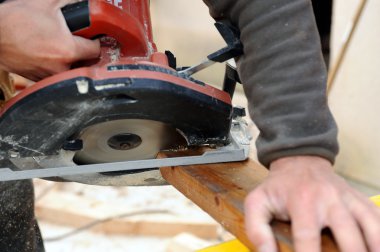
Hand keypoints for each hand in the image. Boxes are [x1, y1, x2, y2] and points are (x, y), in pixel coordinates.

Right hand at [0, 0, 99, 80]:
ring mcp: (49, 76)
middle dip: (83, 51)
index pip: (96, 50)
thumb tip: (85, 2)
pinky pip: (55, 73)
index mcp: (68, 50)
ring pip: (70, 69)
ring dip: (69, 59)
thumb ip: (71, 1)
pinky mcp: (38, 79)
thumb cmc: (15, 20)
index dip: (95, 40)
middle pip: (85, 62)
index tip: (91, 36)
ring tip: (58, 45)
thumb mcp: (47, 2)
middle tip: (75, 39)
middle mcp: (61, 67)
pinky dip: (55, 65)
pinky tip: (47, 53)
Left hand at [245, 156, 379, 251]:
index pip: (308, 238)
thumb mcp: (257, 202)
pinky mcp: (360, 200)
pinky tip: (377, 246)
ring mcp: (348, 199)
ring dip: (374, 246)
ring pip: (371, 226)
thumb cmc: (278, 187)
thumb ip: (257, 230)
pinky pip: (377, 217)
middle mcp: (330, 200)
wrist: (299, 161)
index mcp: (302, 202)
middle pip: (349, 237)